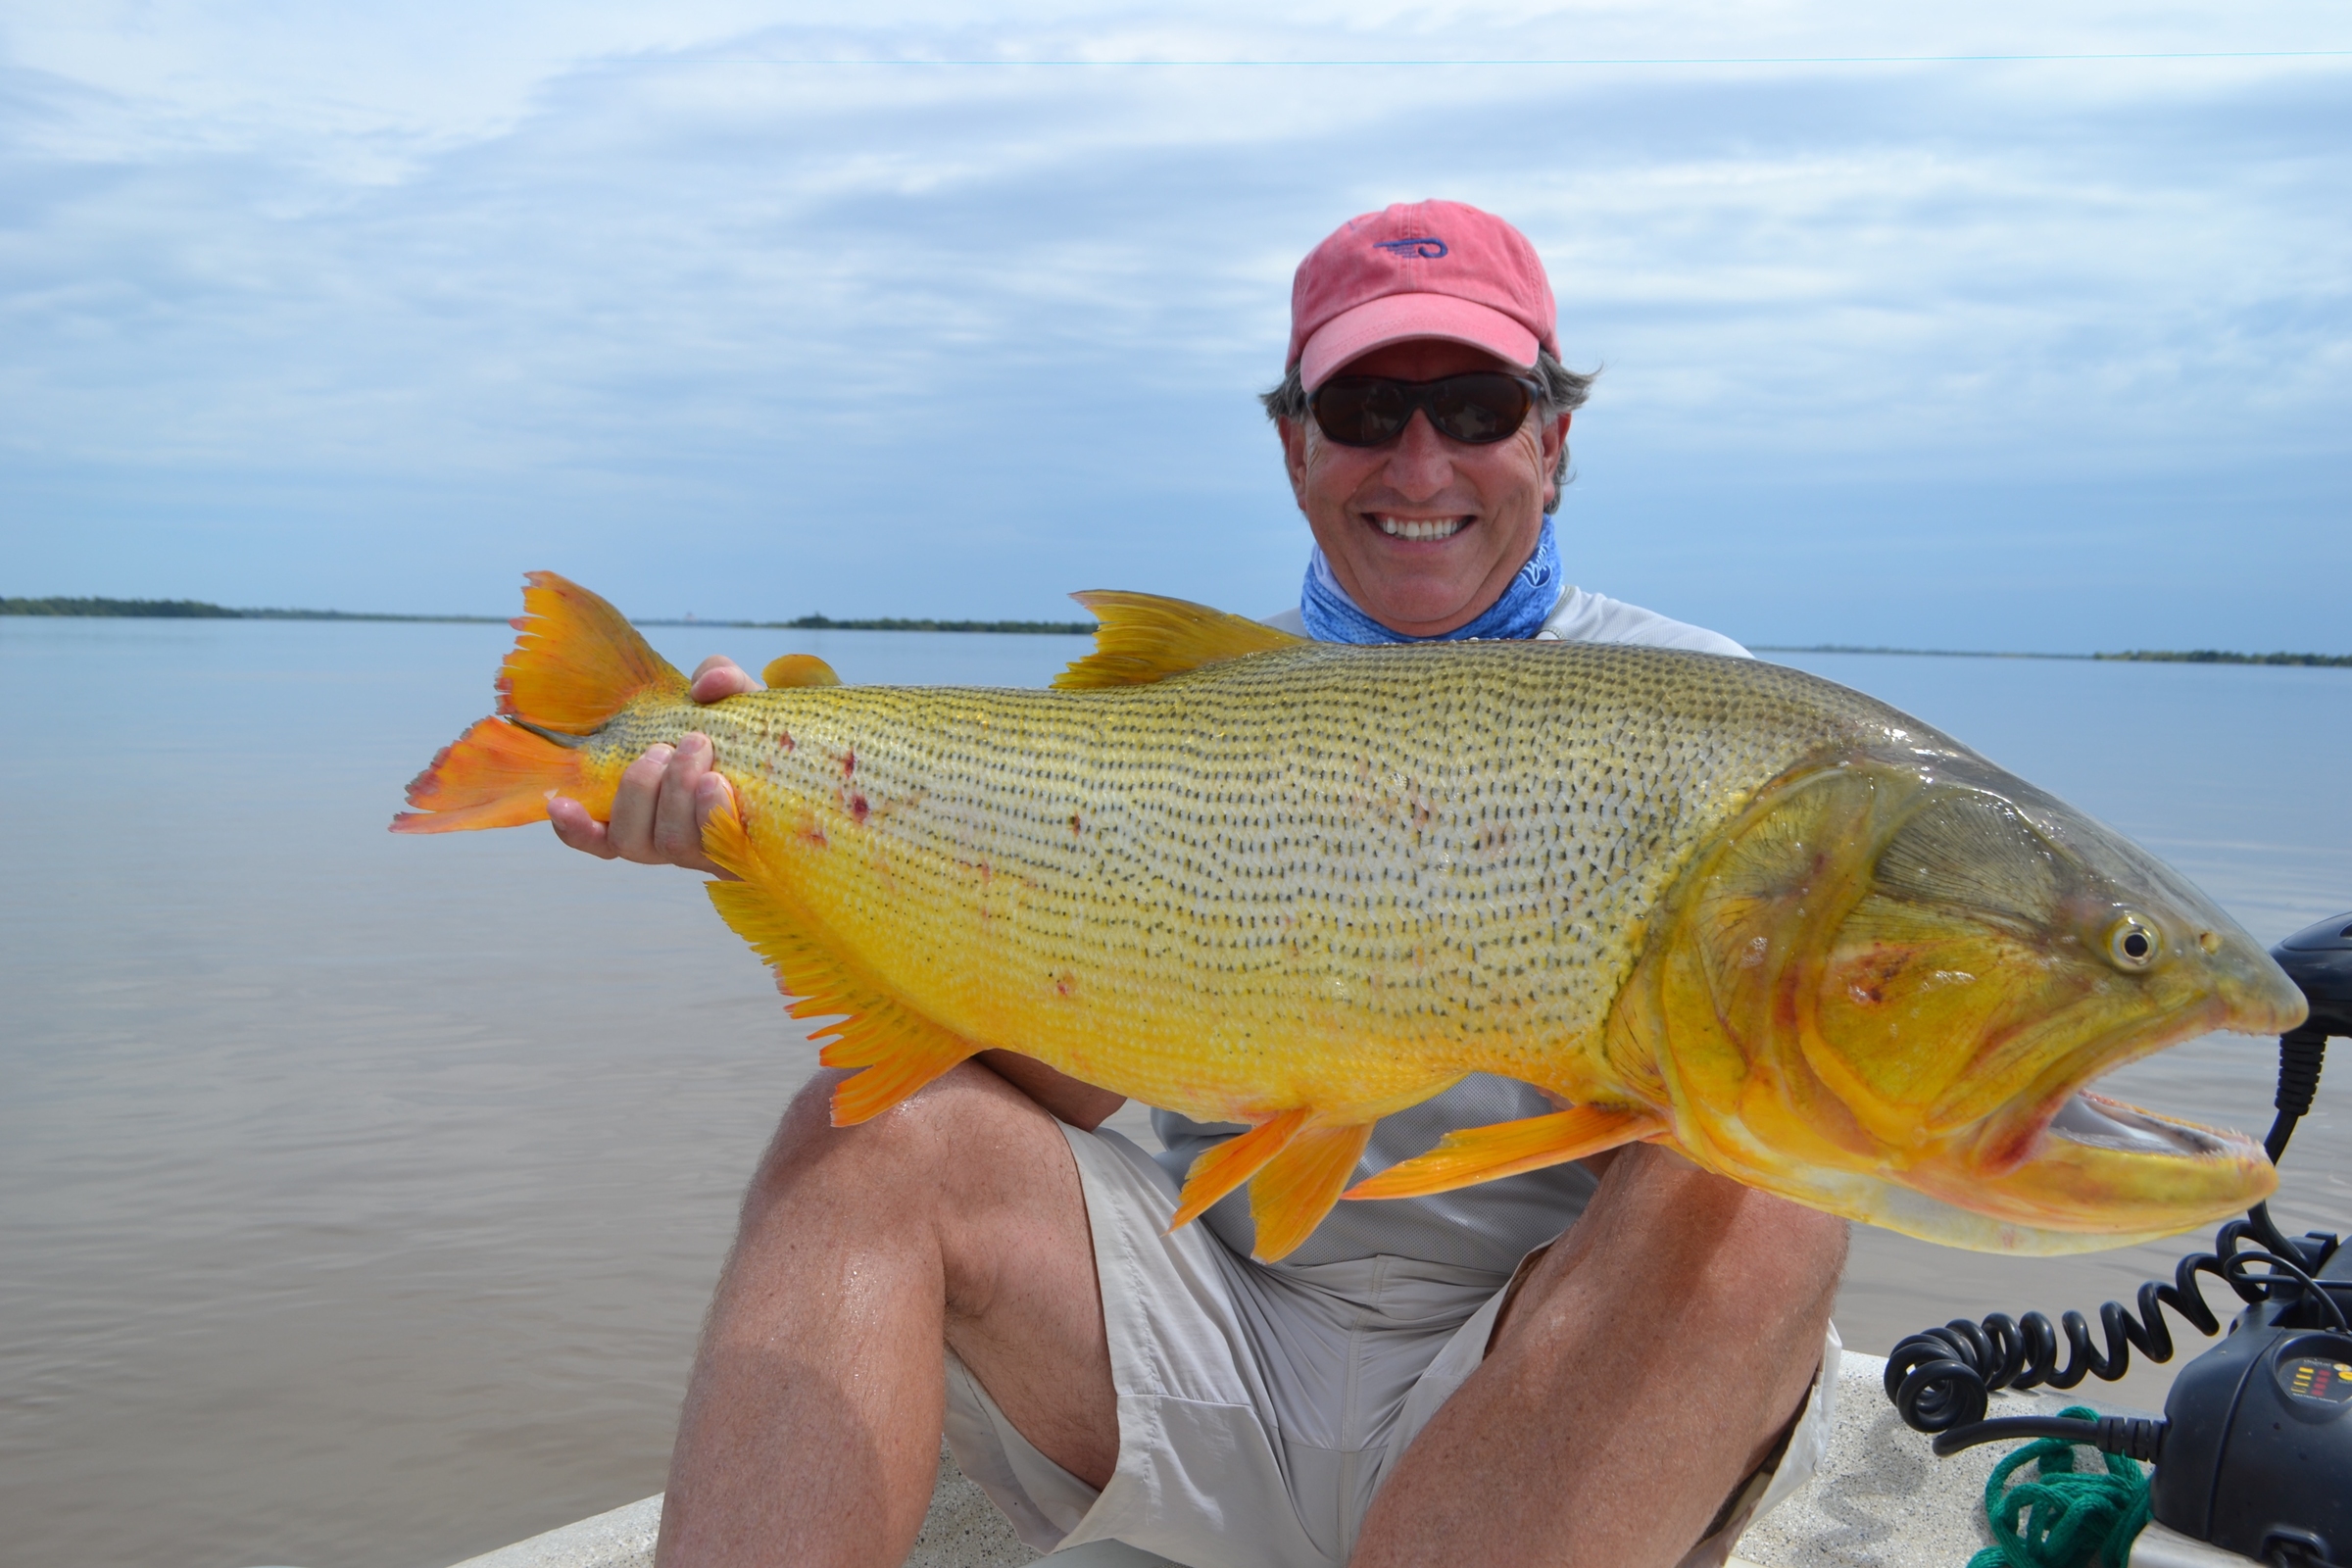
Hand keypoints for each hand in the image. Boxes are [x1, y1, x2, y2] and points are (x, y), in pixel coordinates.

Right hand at [548, 656, 757, 875]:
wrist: (823, 765)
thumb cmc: (765, 740)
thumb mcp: (739, 702)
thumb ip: (720, 679)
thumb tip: (706, 686)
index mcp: (654, 811)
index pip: (601, 836)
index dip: (574, 828)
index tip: (558, 802)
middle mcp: (675, 838)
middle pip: (631, 837)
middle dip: (641, 786)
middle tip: (672, 744)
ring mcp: (709, 852)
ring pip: (669, 842)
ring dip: (676, 791)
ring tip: (701, 748)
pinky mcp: (748, 855)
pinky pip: (719, 850)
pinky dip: (711, 814)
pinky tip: (715, 785)